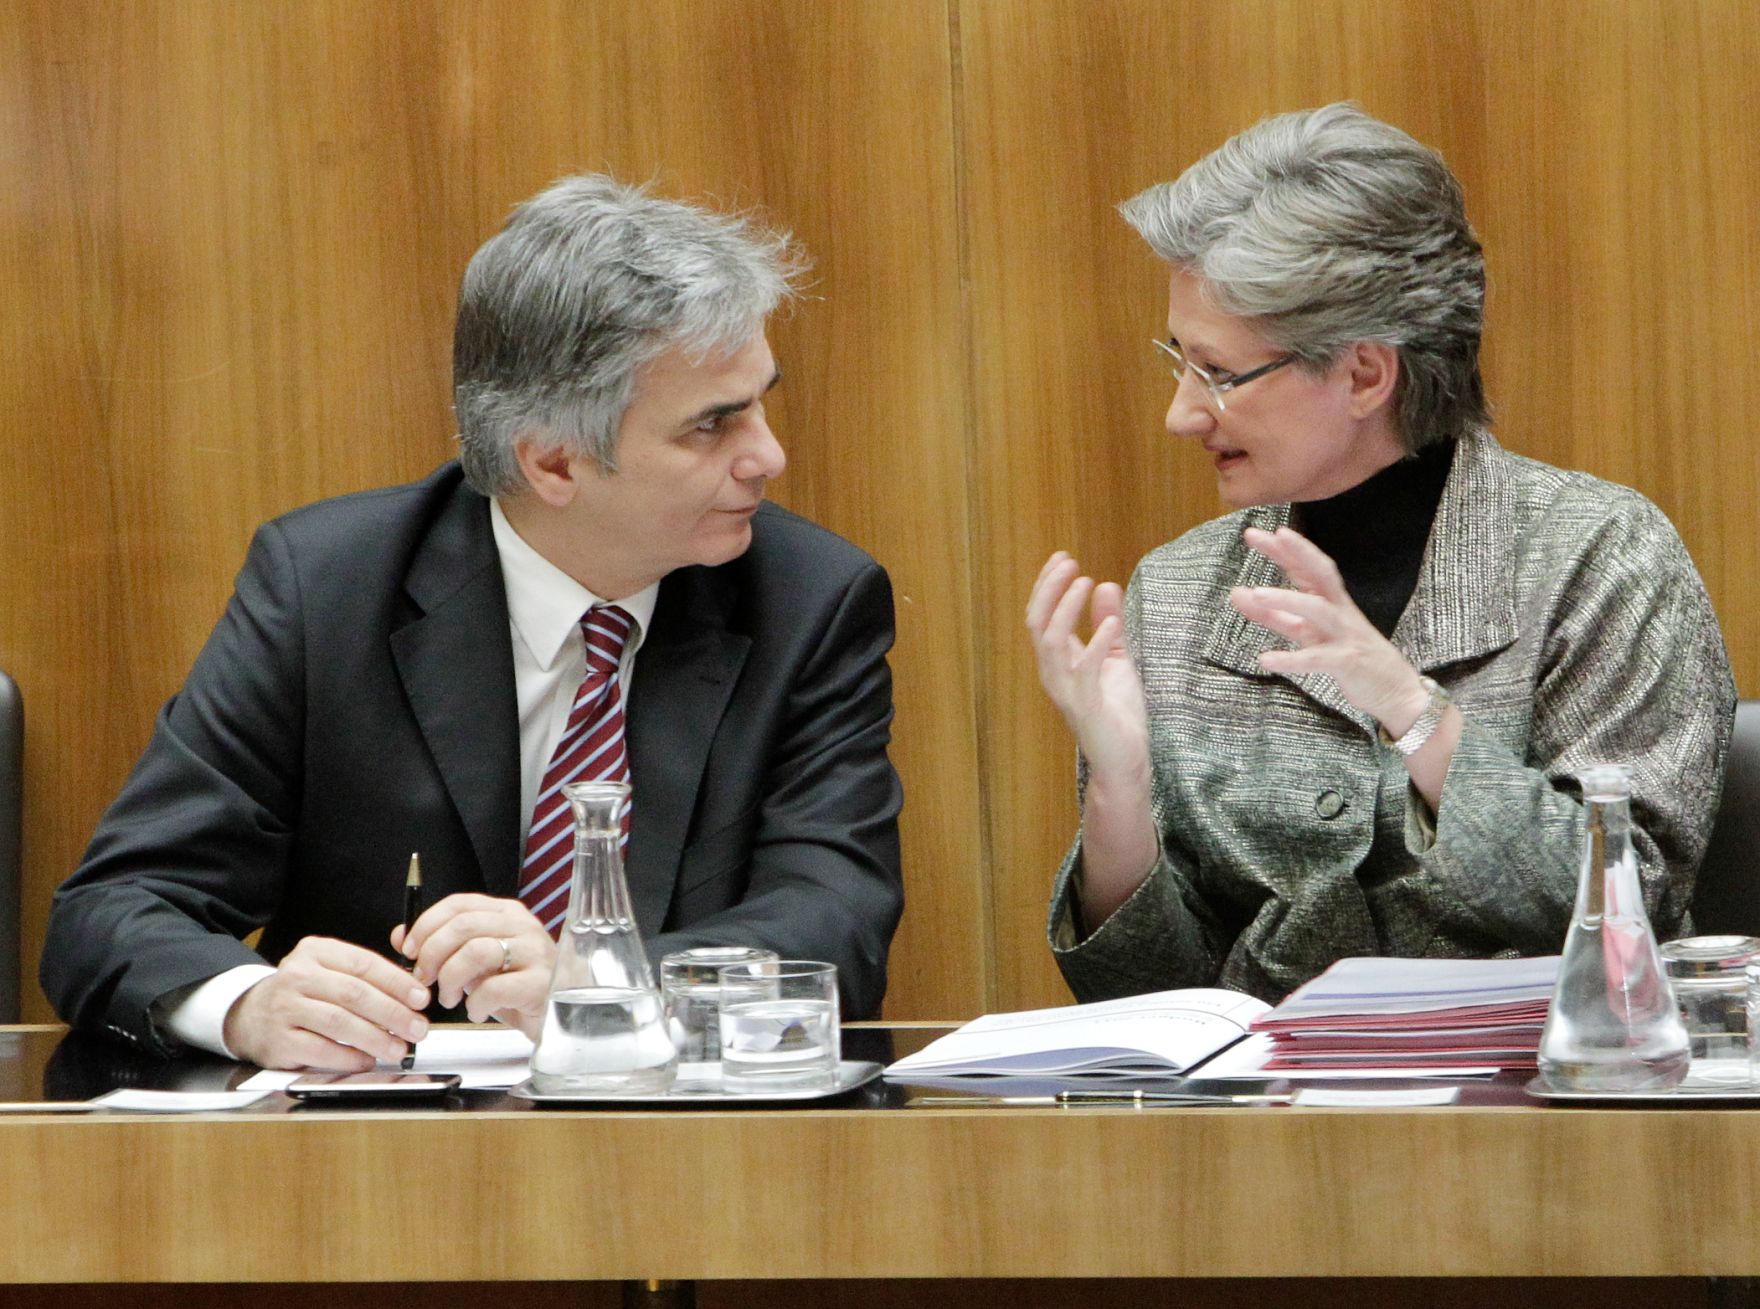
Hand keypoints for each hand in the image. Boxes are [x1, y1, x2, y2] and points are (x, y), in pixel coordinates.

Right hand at [222, 936, 430, 1070]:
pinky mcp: (278, 1040)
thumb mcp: (328, 968)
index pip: (364, 964)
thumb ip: (367, 972)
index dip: (397, 983)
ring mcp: (285, 1007)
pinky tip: (367, 1060)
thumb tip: (414, 986)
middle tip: (417, 1028)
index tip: (421, 999)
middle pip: (355, 994)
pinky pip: (320, 1050)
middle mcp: (298, 975)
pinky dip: (348, 1057)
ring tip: (398, 1048)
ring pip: (339, 1022)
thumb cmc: (302, 992)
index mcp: (316, 951)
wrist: (249, 1014)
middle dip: (393, 1013)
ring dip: (375, 1038)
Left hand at [395, 893, 555, 1039]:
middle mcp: (522, 926)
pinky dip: (474, 1004)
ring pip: (476, 952)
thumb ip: (442, 947)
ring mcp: (534, 953)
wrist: (559, 1015)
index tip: (410, 949)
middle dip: (433, 954)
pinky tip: (476, 1011)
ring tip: (449, 999)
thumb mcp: (475, 964)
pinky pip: (493, 988)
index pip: (460, 903)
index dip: (427, 924)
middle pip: (464, 925)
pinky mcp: (540, 983)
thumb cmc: (515, 987)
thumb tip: (401, 935)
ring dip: (450, 979)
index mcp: (506, 914)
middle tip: (424, 978)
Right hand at [1025, 552, 1151, 782]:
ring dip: (1066, 609)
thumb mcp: (1116, 658)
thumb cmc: (1117, 713)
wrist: (1123, 761)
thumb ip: (1108, 624)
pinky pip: (1084, 670)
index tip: (1062, 558)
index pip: (1041, 616)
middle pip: (1038, 623)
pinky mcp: (1086, 706)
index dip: (1048, 586)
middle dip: (1049, 590)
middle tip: (1068, 562)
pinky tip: (1111, 624)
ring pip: (1051, 642)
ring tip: (1085, 581)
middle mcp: (1054, 674)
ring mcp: (1066, 690)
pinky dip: (1096, 643)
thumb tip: (1106, 585)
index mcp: (1057, 662)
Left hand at [1227, 526, 1429, 731]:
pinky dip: (1291, 659)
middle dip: (1297, 552)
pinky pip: (1317, 658)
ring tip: (1256, 594)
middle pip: (1321, 573)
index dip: (1283, 549)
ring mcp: (1345, 635)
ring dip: (1288, 599)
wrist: (1395, 691)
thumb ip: (1273, 614)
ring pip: (1318, 610)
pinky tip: (1265, 659)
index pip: (1306, 568)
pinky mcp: (1347, 662)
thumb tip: (1236, 593)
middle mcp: (1340, 611)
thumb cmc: (1346, 656)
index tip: (1254, 533)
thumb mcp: (1306, 633)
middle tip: (1268, 536)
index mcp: (1331, 601)